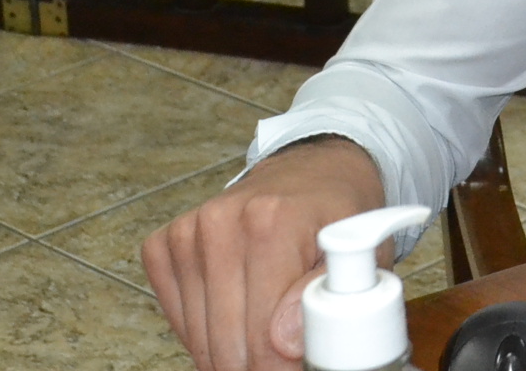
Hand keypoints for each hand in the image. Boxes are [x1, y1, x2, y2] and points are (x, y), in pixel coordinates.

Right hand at [144, 137, 387, 370]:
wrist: (312, 173)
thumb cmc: (336, 215)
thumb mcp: (360, 251)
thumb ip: (325, 298)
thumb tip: (283, 343)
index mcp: (272, 222)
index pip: (262, 338)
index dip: (280, 368)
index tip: (297, 366)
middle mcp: (221, 223)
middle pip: (226, 343)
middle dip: (255, 364)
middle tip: (283, 355)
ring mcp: (188, 233)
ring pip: (198, 338)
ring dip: (231, 350)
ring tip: (265, 330)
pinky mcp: (165, 245)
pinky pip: (175, 317)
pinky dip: (203, 330)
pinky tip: (235, 310)